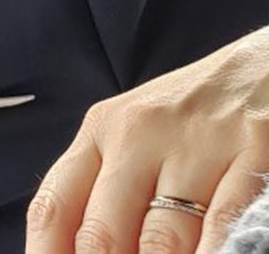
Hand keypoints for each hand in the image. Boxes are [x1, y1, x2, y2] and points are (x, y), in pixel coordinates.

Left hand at [26, 27, 268, 252]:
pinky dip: (210, 250)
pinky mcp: (251, 149)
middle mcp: (137, 136)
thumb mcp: (132, 135)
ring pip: (161, 236)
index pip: (54, 207)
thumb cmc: (191, 111)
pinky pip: (223, 219)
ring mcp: (195, 144)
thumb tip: (73, 248)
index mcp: (99, 133)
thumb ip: (101, 188)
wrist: (263, 67)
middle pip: (102, 231)